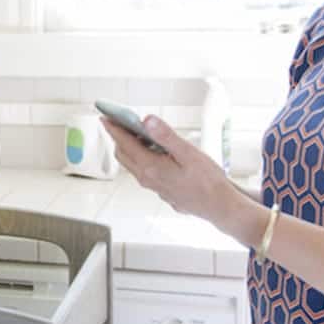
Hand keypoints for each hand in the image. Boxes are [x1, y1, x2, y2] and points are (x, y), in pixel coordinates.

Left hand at [101, 114, 238, 223]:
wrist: (218, 206)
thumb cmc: (207, 181)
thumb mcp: (188, 153)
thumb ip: (166, 136)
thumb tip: (147, 121)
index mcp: (150, 167)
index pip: (124, 143)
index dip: (114, 128)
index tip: (105, 117)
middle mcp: (147, 178)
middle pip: (123, 154)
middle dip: (118, 137)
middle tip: (119, 122)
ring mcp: (153, 186)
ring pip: (132, 164)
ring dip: (130, 148)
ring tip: (138, 133)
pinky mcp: (160, 189)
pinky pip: (143, 171)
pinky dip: (141, 157)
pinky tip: (155, 151)